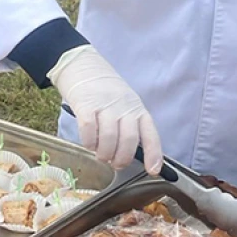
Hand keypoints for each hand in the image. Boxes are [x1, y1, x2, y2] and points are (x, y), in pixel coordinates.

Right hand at [48, 45, 162, 174]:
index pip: (150, 133)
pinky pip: (89, 130)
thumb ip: (129, 126)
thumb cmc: (105, 92)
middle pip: (129, 140)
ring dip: (104, 153)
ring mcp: (105, 105)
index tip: (153, 170)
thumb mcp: (125, 105)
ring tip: (100, 154)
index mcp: (137, 109)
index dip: (154, 154)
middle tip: (114, 163)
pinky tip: (88, 142)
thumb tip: (127, 156)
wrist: (83, 66)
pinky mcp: (86, 105)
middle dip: (122, 159)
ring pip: (109, 138)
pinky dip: (88, 142)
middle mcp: (124, 108)